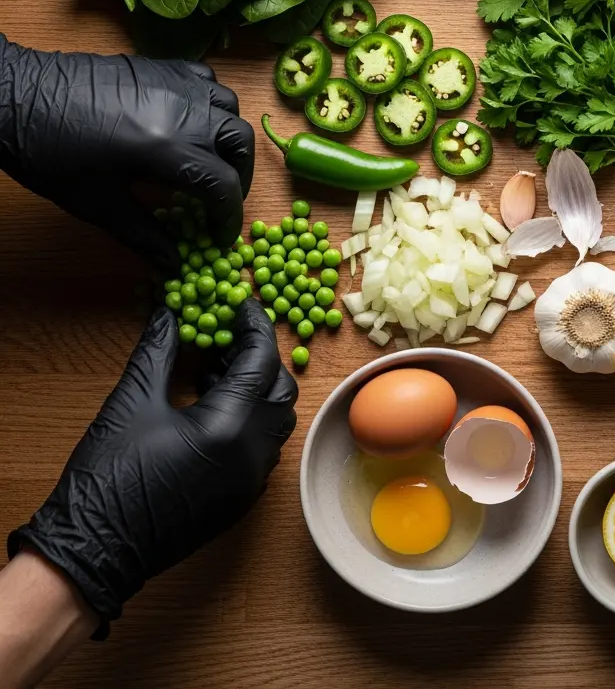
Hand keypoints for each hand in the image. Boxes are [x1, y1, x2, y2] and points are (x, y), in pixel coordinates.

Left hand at [0, 35, 253, 267]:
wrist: (14, 97)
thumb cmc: (50, 156)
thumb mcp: (98, 205)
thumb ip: (145, 235)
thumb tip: (174, 265)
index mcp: (168, 148)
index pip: (224, 186)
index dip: (228, 217)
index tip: (219, 236)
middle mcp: (184, 111)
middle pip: (239, 143)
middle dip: (239, 176)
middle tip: (220, 199)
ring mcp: (175, 83)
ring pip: (230, 108)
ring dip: (230, 137)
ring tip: (212, 158)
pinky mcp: (161, 67)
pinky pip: (207, 81)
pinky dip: (213, 103)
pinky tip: (195, 120)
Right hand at [7, 299, 297, 636]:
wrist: (94, 551)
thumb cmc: (109, 476)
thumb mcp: (132, 401)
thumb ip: (159, 351)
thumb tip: (170, 312)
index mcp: (230, 425)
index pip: (261, 359)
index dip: (254, 325)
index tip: (241, 304)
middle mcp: (252, 453)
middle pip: (279, 389)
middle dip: (259, 358)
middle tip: (227, 339)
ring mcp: (251, 481)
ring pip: (276, 420)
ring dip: (256, 390)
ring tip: (214, 371)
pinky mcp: (241, 499)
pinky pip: (264, 448)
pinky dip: (252, 421)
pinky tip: (214, 410)